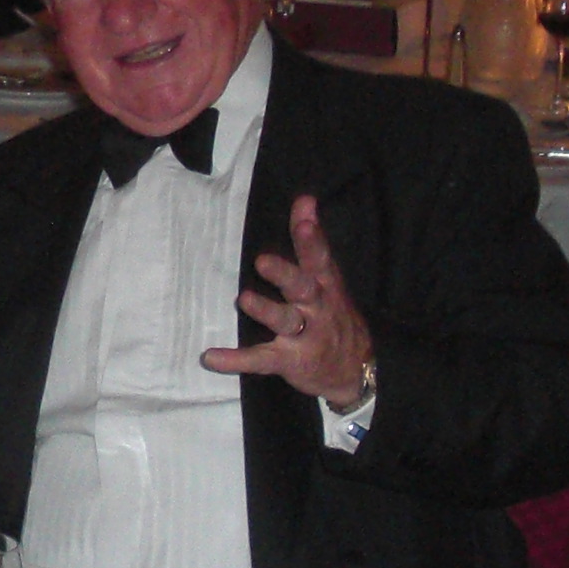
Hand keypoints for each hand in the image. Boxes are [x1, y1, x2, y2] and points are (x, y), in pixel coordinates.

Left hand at [207, 196, 375, 408]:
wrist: (357, 369)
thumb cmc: (333, 315)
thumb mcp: (328, 278)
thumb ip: (312, 240)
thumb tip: (305, 198)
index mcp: (324, 285)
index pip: (319, 257)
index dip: (312, 238)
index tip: (304, 217)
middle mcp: (317, 308)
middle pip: (303, 287)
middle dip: (285, 274)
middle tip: (263, 261)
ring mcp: (305, 335)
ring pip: (286, 320)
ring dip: (265, 310)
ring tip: (243, 299)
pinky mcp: (290, 361)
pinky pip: (262, 359)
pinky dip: (236, 359)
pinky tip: (211, 357)